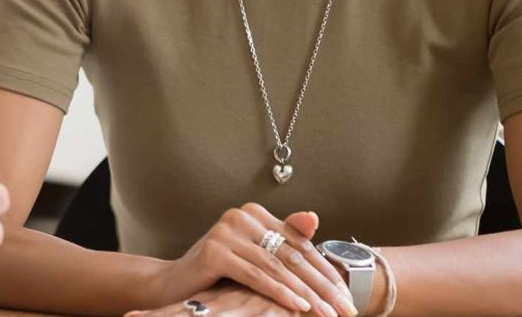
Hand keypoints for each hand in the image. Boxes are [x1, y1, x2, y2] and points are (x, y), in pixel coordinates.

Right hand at [154, 206, 354, 316]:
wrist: (174, 284)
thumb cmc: (220, 274)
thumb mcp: (256, 259)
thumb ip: (284, 242)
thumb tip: (313, 217)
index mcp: (254, 214)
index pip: (300, 244)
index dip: (325, 272)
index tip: (347, 297)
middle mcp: (241, 216)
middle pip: (292, 256)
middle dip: (322, 287)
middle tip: (345, 309)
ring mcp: (226, 231)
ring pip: (277, 267)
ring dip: (306, 294)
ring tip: (327, 314)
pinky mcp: (214, 250)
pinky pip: (256, 275)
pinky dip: (280, 292)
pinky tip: (299, 306)